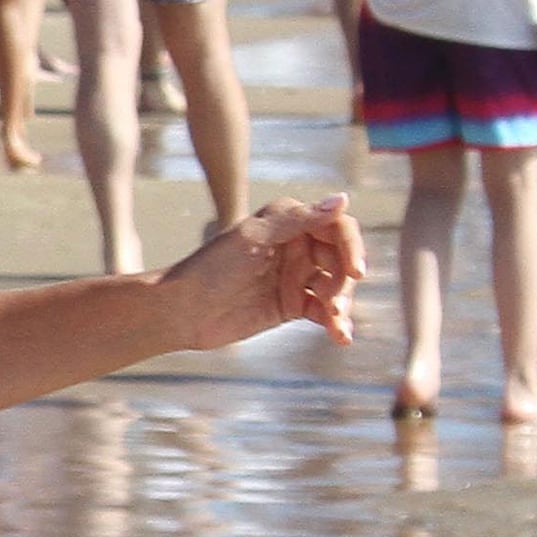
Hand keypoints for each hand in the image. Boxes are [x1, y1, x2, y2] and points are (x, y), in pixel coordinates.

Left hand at [155, 196, 363, 350]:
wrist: (181, 311)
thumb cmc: (211, 267)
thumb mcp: (254, 238)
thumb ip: (298, 220)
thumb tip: (343, 199)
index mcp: (288, 220)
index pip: (336, 227)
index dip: (351, 247)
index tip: (355, 272)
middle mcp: (296, 245)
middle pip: (340, 260)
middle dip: (344, 282)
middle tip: (333, 304)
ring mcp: (294, 276)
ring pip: (335, 287)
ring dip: (342, 305)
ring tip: (335, 323)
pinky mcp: (290, 305)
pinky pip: (323, 313)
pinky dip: (335, 324)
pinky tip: (341, 337)